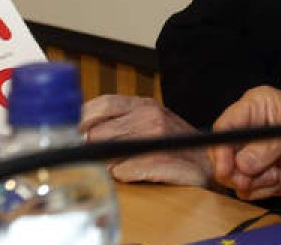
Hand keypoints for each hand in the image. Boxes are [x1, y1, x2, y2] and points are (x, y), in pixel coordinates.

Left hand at [80, 94, 210, 185]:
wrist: (209, 162)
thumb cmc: (172, 146)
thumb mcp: (146, 125)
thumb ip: (115, 124)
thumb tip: (76, 134)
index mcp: (143, 105)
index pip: (100, 106)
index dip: (81, 124)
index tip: (72, 139)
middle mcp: (151, 115)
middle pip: (98, 133)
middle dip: (91, 150)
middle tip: (93, 160)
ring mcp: (159, 136)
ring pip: (108, 152)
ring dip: (106, 164)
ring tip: (115, 169)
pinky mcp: (164, 159)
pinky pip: (124, 170)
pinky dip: (122, 175)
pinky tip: (131, 175)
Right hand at [208, 86, 280, 200]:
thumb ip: (270, 146)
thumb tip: (244, 164)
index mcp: (256, 106)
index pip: (225, 126)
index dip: (220, 148)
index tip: (226, 167)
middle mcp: (251, 131)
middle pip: (222, 155)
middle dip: (235, 171)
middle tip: (249, 178)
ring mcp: (255, 156)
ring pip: (234, 176)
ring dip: (255, 181)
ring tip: (278, 174)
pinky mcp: (262, 177)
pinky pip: (250, 190)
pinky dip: (265, 189)